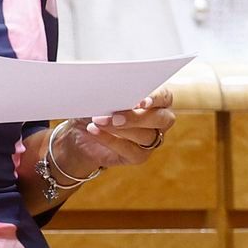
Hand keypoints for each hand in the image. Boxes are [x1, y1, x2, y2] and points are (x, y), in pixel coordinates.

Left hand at [58, 86, 175, 174]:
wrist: (82, 130)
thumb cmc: (98, 105)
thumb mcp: (103, 94)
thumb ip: (114, 91)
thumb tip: (112, 91)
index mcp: (157, 99)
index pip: (165, 96)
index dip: (156, 98)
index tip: (141, 101)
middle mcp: (159, 120)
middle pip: (162, 119)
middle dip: (139, 117)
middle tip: (115, 115)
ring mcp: (151, 140)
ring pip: (146, 136)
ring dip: (121, 129)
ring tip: (98, 120)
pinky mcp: (138, 156)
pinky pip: (129, 150)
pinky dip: (109, 140)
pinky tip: (94, 130)